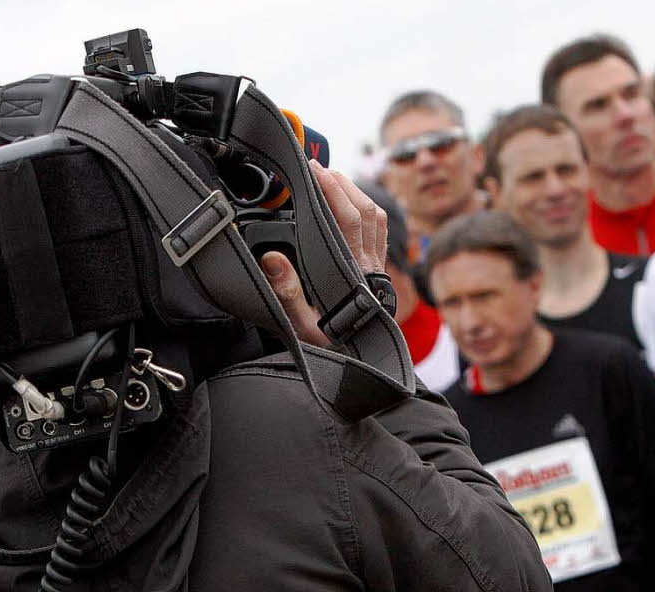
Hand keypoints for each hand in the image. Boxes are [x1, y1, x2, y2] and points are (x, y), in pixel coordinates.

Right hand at [261, 159, 387, 345]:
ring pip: (377, 218)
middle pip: (365, 211)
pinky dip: (367, 208)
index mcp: (352, 274)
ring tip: (331, 177)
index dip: (332, 192)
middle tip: (317, 166)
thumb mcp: (301, 327)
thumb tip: (273, 259)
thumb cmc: (330, 346)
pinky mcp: (379, 269)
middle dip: (342, 183)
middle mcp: (370, 267)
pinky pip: (381, 230)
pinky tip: (350, 201)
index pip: (348, 221)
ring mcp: (378, 267)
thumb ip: (287, 294)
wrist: (360, 363)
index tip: (313, 171)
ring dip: (356, 192)